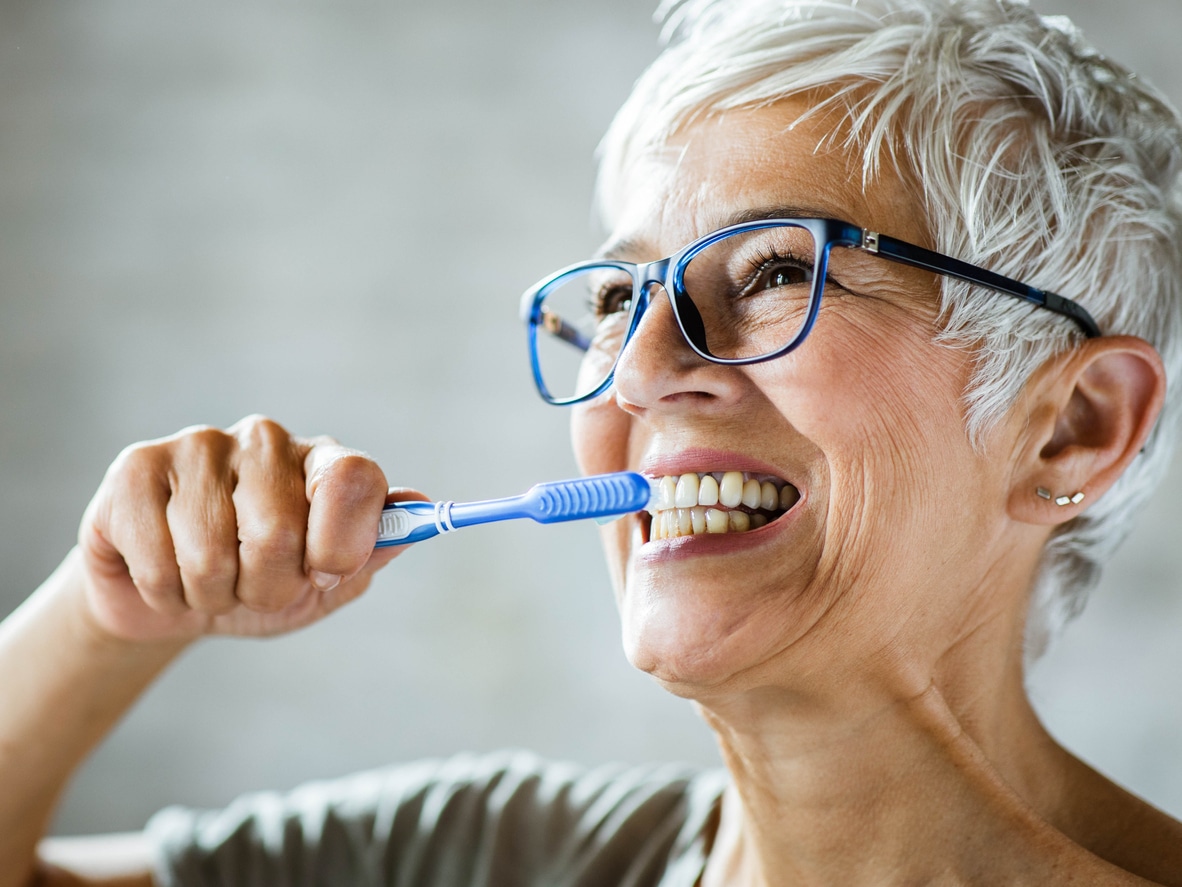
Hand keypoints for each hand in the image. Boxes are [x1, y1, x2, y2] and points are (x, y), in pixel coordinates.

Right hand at [75, 415, 421, 642]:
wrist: (176, 602)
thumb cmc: (261, 585)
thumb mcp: (327, 585)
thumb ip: (371, 550)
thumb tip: (420, 505)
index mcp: (322, 462)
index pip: (354, 479)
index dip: (340, 545)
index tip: (324, 575)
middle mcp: (266, 440)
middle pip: (279, 533)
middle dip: (268, 589)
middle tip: (255, 587)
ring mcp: (199, 446)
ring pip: (212, 555)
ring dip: (213, 595)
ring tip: (209, 583)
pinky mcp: (136, 468)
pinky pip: (157, 559)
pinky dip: (165, 592)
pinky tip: (165, 573)